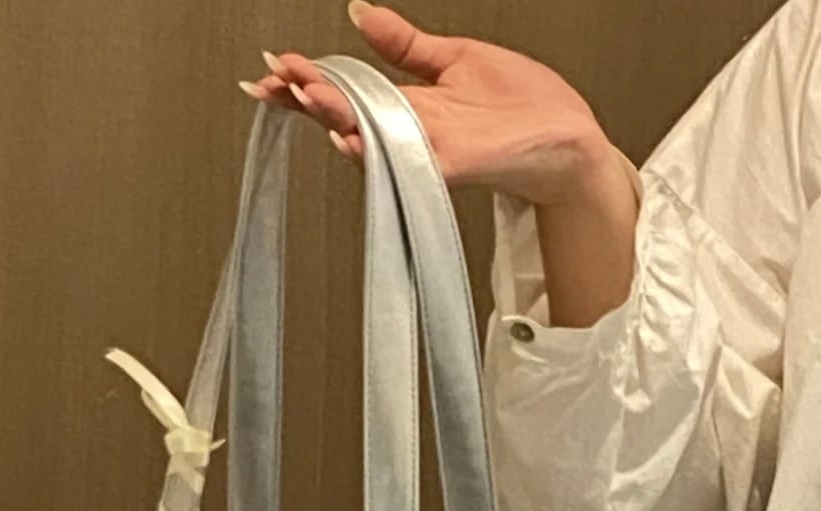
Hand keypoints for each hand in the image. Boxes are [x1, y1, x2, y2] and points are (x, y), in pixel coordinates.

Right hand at [242, 1, 619, 209]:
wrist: (566, 139)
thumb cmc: (522, 106)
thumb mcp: (454, 57)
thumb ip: (404, 43)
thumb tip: (359, 14)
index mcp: (406, 105)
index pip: (344, 90)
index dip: (307, 80)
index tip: (274, 68)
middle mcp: (409, 132)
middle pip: (344, 115)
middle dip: (306, 97)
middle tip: (275, 83)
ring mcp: (427, 151)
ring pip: (367, 137)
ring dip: (332, 118)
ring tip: (305, 98)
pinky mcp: (452, 166)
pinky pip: (405, 163)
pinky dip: (377, 152)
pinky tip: (350, 138)